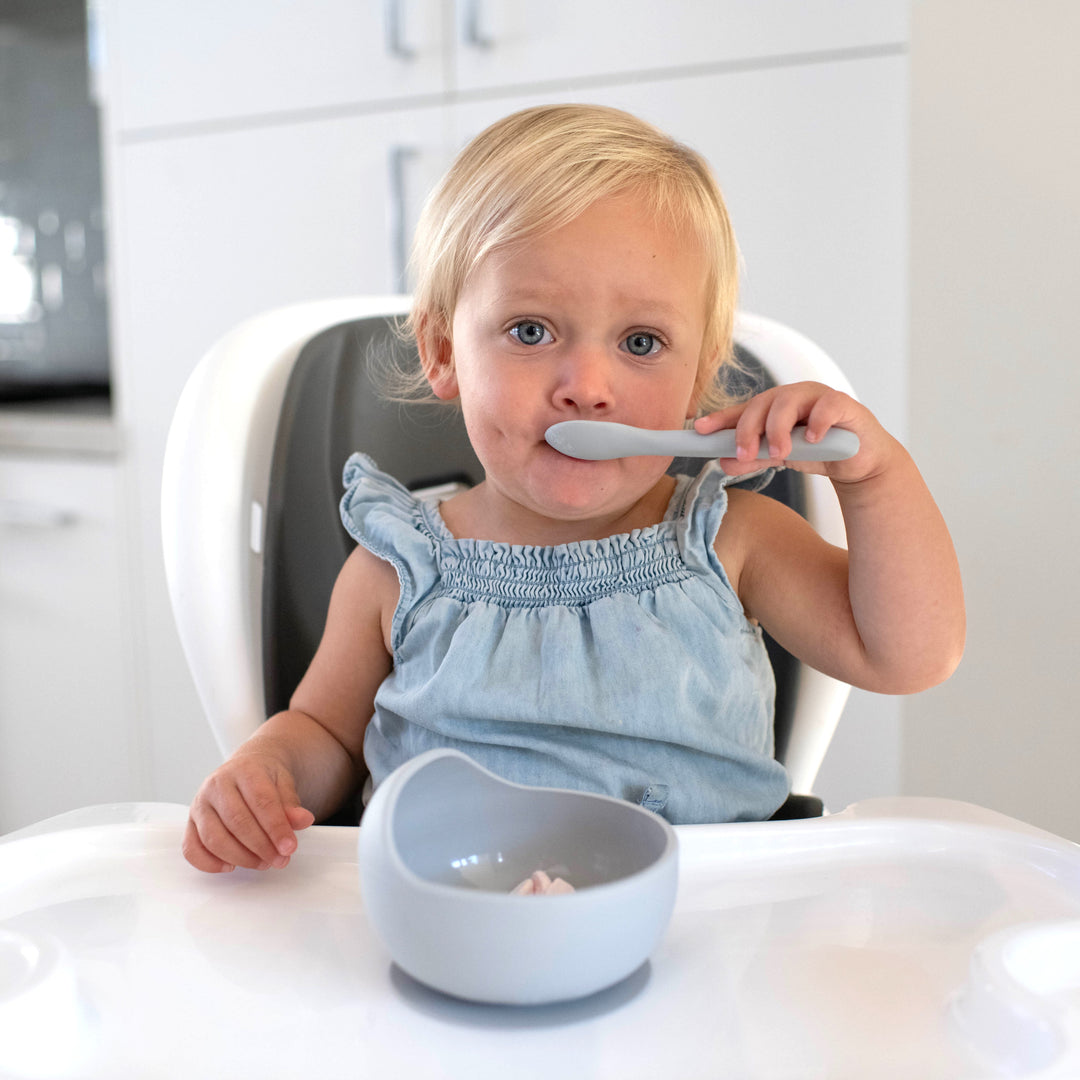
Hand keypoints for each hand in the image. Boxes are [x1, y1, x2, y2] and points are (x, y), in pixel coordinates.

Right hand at [183, 752, 314, 873]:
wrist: (247, 767)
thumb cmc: (265, 778)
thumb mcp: (285, 783)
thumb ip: (292, 804)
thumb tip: (303, 820)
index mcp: (244, 769)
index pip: (260, 801)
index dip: (276, 827)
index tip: (290, 847)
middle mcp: (217, 784)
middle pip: (237, 821)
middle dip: (261, 847)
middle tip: (280, 860)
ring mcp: (200, 804)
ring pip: (214, 838)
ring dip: (241, 857)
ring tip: (263, 863)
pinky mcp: (190, 822)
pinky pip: (191, 848)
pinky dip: (209, 863)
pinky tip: (231, 866)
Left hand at [694, 381, 894, 483]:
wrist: (858, 460)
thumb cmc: (818, 451)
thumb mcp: (780, 457)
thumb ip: (753, 458)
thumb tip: (723, 462)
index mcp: (773, 407)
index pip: (743, 410)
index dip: (721, 418)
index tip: (700, 430)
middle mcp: (792, 397)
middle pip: (762, 403)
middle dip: (748, 429)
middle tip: (742, 454)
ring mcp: (818, 398)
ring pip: (790, 401)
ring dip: (779, 428)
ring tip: (778, 453)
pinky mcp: (844, 405)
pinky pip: (827, 405)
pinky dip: (816, 422)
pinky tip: (811, 439)